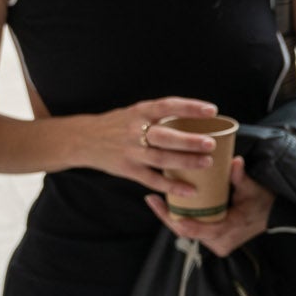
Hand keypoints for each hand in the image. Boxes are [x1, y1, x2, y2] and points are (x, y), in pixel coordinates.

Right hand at [82, 97, 219, 195]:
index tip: (211, 110)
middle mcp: (136, 131)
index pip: (168, 106)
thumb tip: (195, 118)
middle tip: (211, 144)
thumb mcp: (135, 112)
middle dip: (190, 140)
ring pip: (161, 159)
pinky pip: (152, 180)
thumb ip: (159, 115)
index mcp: (140, 112)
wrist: (85, 139)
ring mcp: (131, 152)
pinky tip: (190, 190)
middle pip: (166, 136)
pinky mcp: (128, 169)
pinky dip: (171, 186)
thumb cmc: (118, 125)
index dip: (190, 107)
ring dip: (185, 162)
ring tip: (207, 162)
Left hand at [146, 156, 272, 256]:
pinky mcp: (213, 241)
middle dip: (168, 217)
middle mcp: (220, 243)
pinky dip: (182, 219)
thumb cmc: (263, 201)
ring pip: (188, 233)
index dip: (182, 222)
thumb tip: (234, 162)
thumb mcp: (253, 189)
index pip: (201, 230)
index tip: (166, 209)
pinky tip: (169, 206)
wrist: (274, 215)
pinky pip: (193, 231)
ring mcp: (216, 244)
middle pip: (188, 233)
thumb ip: (241, 178)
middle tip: (152, 200)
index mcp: (229, 232)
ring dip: (172, 218)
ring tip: (155, 200)